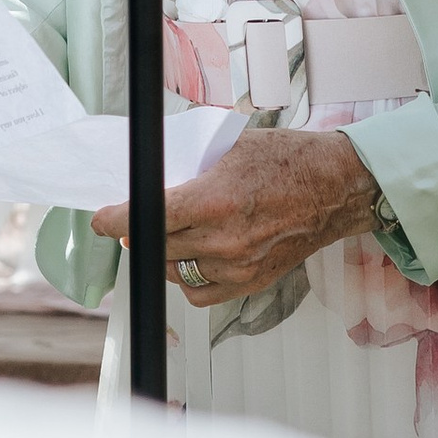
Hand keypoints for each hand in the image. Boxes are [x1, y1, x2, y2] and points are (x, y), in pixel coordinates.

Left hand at [92, 125, 373, 307]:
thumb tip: (152, 172)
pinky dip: (187, 278)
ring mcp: (238, 266)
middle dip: (138, 234)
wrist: (337, 188)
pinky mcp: (251, 283)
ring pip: (174, 271)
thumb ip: (189, 163)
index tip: (101, 220)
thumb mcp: (231, 145)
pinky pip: (200, 292)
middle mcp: (225, 239)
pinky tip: (191, 258)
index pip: (149, 217)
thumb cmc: (290, 161)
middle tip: (135, 220)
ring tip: (169, 235)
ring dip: (163, 255)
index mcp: (216, 200)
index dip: (115, 220)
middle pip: (156, 247)